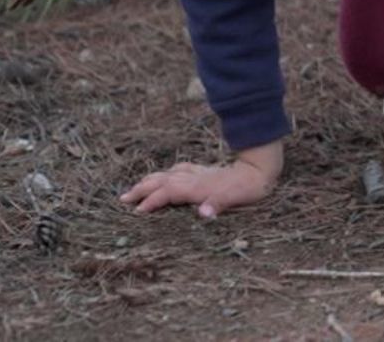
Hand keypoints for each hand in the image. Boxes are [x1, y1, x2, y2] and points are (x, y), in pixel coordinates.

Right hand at [119, 140, 282, 217]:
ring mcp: (198, 173)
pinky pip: (179, 170)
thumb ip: (218, 205)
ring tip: (134, 189)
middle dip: (142, 189)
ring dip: (150, 181)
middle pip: (161, 181)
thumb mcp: (236, 198)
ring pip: (167, 174)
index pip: (167, 192)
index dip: (151, 201)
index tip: (136, 211)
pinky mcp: (204, 171)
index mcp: (197, 187)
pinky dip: (166, 174)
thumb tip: (204, 214)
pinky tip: (166, 175)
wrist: (261, 169)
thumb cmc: (248, 188)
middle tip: (122, 199)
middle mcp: (194, 178)